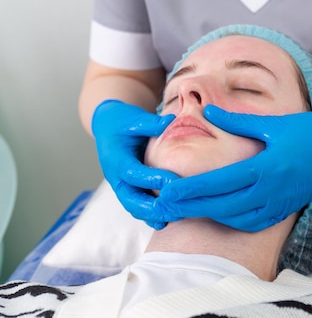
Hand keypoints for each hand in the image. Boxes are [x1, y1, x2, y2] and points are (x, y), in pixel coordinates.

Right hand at [92, 100, 177, 228]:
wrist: (108, 127)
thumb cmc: (122, 122)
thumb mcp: (134, 119)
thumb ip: (150, 123)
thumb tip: (170, 120)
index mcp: (115, 158)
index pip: (132, 173)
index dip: (151, 179)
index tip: (172, 181)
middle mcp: (115, 176)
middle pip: (129, 198)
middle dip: (151, 207)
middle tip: (175, 208)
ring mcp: (120, 185)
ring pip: (133, 206)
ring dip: (152, 215)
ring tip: (175, 216)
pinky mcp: (127, 189)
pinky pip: (136, 206)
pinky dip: (149, 215)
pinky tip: (167, 220)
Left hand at [157, 105, 311, 230]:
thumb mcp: (275, 122)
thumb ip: (238, 120)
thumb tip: (207, 111)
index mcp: (266, 168)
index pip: (219, 183)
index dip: (190, 189)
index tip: (166, 191)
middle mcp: (271, 192)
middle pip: (222, 206)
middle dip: (190, 207)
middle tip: (162, 206)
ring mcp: (279, 204)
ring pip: (235, 218)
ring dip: (208, 215)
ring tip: (183, 209)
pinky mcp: (286, 209)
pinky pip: (253, 222)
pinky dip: (232, 220)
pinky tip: (218, 213)